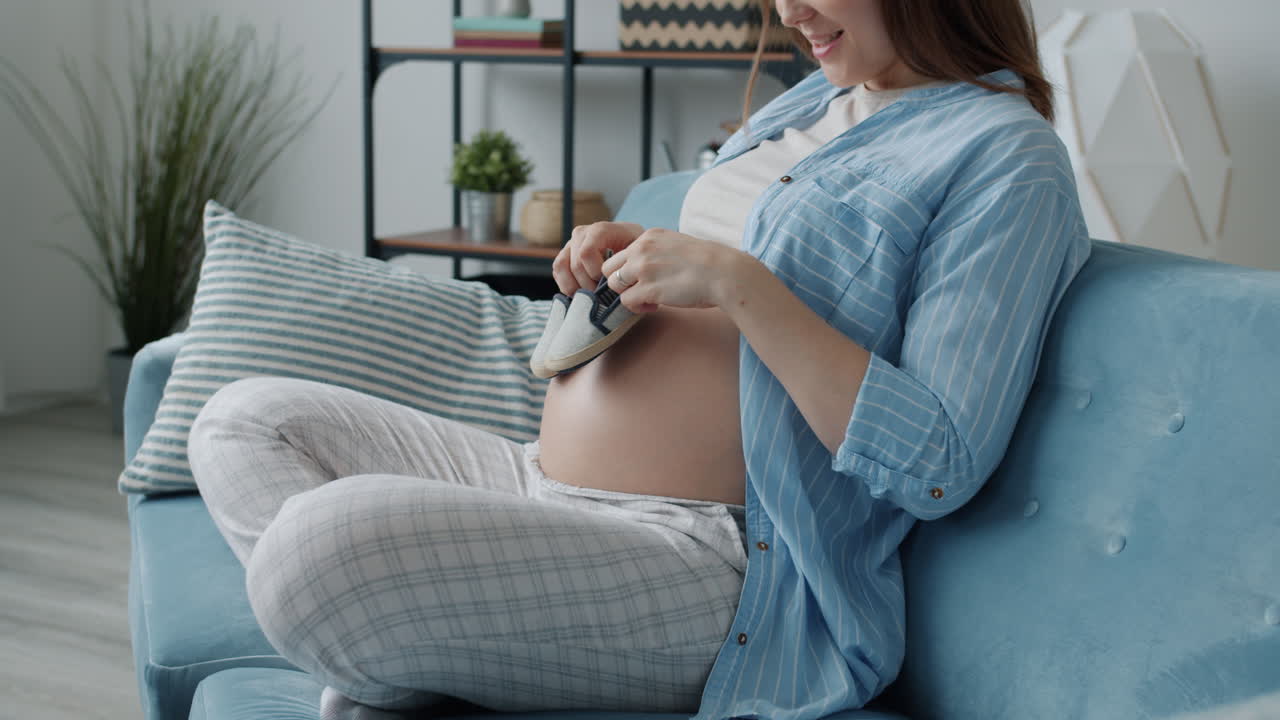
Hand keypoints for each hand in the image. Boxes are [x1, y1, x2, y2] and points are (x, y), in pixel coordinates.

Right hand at [551, 221, 644, 294]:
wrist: (633, 250)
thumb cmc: (638, 255)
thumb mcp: (639, 255)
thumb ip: (628, 263)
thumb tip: (614, 282)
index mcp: (602, 229)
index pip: (586, 252)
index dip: (594, 271)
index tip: (608, 281)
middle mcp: (583, 232)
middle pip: (576, 263)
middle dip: (588, 284)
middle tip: (601, 295)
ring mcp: (572, 243)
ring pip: (562, 266)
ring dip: (575, 286)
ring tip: (591, 296)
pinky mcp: (565, 254)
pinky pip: (557, 269)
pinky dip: (566, 285)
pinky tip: (580, 293)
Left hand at [599, 228, 748, 312]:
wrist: (724, 273)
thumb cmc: (708, 264)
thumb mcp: (676, 245)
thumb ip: (657, 252)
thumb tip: (647, 268)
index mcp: (649, 236)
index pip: (621, 254)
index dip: (628, 270)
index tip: (644, 279)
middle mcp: (642, 249)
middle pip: (609, 269)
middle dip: (621, 282)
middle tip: (640, 291)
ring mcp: (643, 268)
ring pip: (614, 285)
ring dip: (628, 295)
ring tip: (648, 300)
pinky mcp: (648, 289)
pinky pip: (626, 302)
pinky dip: (637, 308)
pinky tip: (654, 306)